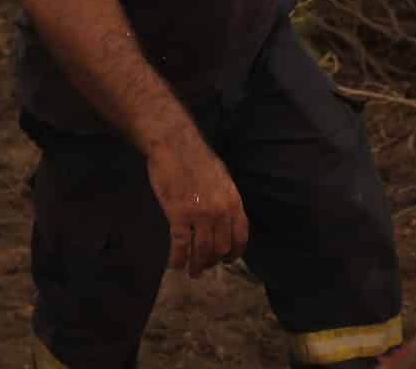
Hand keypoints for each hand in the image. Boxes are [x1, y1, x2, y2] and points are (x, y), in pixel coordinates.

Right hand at [145, 130, 248, 276]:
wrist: (175, 144)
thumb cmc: (197, 158)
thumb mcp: (221, 178)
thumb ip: (226, 199)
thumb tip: (226, 218)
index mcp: (233, 201)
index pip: (240, 236)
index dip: (235, 252)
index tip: (228, 260)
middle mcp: (220, 211)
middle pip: (221, 247)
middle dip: (213, 261)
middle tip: (205, 266)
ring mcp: (200, 215)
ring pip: (202, 251)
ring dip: (197, 265)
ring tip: (193, 271)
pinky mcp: (178, 215)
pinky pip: (180, 245)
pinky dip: (177, 259)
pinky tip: (174, 264)